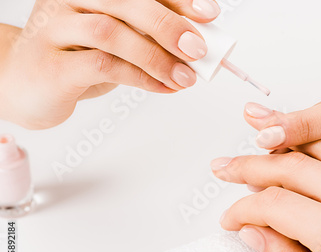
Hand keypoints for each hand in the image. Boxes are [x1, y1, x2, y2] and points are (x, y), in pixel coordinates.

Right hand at [0, 0, 219, 128]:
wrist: (24, 83)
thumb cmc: (75, 58)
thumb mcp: (118, 42)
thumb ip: (149, 38)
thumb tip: (195, 46)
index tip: (209, 14)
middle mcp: (71, 1)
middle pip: (126, 2)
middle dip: (169, 25)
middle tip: (198, 49)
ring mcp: (56, 29)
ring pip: (111, 32)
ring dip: (156, 56)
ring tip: (185, 77)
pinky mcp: (52, 64)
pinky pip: (101, 65)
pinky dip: (139, 77)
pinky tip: (162, 87)